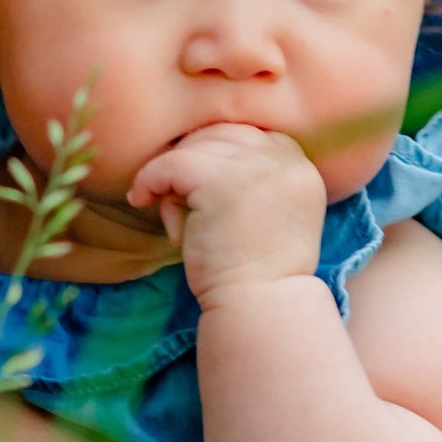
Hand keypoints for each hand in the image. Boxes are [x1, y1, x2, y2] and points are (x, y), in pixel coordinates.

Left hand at [126, 123, 326, 304]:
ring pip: (194, 147)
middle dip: (194, 161)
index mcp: (300, 165)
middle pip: (221, 134)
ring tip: (178, 219)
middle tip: (179, 198)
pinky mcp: (220, 181)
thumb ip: (247, 177)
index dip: (217, 155)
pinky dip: (149, 180)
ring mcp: (255, 166)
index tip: (198, 185)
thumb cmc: (256, 271)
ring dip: (175, 178)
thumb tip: (190, 148)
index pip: (249, 135)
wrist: (260, 308)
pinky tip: (141, 200)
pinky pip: (170, 163)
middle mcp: (284, 158)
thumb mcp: (265, 212)